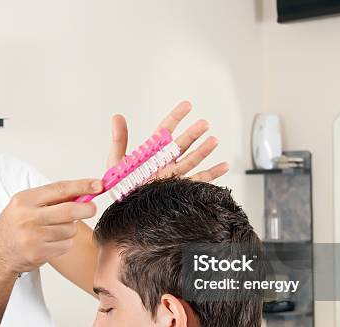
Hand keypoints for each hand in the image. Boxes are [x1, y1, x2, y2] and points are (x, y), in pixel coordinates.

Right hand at [0, 179, 101, 275]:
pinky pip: (66, 244)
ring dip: (69, 229)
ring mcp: (33, 236)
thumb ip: (51, 199)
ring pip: (70, 229)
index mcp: (25, 200)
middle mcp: (28, 217)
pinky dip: (64, 243)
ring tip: (55, 230)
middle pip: (70, 211)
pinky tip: (51, 242)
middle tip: (91, 208)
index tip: (98, 185)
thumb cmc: (15, 227)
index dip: (82, 186)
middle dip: (86, 209)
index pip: (59, 189)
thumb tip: (82, 192)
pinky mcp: (39, 253)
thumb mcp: (25, 205)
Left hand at [107, 101, 228, 181]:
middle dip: (193, 134)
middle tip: (203, 124)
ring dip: (204, 151)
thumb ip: (119, 139)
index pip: (166, 129)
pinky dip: (212, 174)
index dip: (176, 117)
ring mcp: (174, 175)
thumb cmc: (119, 185)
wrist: (124, 209)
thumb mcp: (115, 161)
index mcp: (152, 151)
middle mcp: (166, 161)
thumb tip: (117, 117)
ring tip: (214, 140)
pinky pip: (198, 181)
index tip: (187, 105)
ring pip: (192, 160)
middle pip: (182, 144)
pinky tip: (224, 166)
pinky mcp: (179, 189)